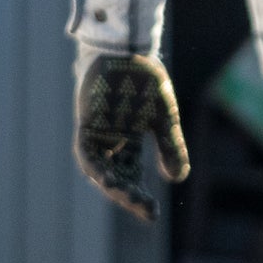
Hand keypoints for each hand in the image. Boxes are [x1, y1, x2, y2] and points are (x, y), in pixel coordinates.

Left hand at [75, 53, 189, 220]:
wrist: (128, 49)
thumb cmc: (146, 79)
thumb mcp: (165, 119)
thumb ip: (171, 148)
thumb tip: (176, 179)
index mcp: (128, 137)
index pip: (130, 173)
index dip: (139, 194)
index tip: (152, 213)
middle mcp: (109, 138)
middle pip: (115, 175)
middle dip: (128, 196)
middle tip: (145, 211)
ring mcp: (96, 130)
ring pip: (99, 169)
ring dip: (112, 187)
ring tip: (128, 200)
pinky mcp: (86, 123)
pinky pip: (87, 153)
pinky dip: (96, 169)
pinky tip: (108, 181)